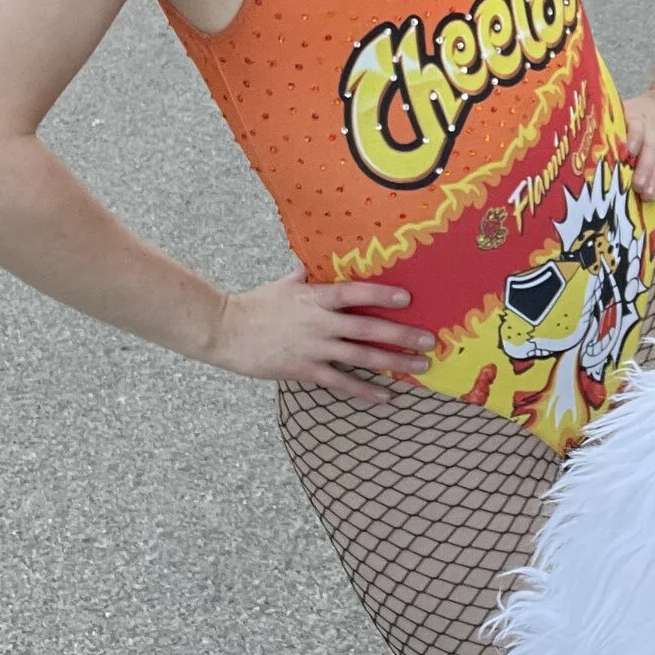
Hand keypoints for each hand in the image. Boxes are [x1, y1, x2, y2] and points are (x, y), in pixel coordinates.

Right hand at [201, 265, 433, 403]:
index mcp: (315, 298)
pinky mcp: (305, 370)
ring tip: (419, 366)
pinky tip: (387, 396)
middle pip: (368, 329)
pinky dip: (365, 390)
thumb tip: (317, 258)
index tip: (408, 299)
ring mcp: (314, 349)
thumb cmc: (256, 304)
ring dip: (393, 363)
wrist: (225, 332)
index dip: (381, 296)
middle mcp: (319, 323)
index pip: (354, 294)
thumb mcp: (285, 284)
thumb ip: (307, 274)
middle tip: (429, 341)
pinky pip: (341, 382)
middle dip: (402, 335)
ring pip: (361, 357)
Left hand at [622, 85, 654, 200]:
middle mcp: (653, 132)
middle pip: (649, 151)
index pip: (637, 128)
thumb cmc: (644, 111)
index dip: (634, 139)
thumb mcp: (629, 109)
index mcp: (638, 119)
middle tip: (637, 186)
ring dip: (653, 180)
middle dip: (644, 169)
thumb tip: (584, 136)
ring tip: (647, 195)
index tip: (630, 152)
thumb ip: (612, 122)